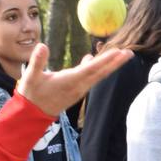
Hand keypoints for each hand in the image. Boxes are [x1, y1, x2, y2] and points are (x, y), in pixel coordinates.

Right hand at [16, 42, 131, 117]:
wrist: (33, 115)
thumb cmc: (32, 94)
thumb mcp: (30, 77)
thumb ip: (37, 61)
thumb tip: (42, 45)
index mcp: (69, 81)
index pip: (90, 69)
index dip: (104, 60)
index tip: (117, 52)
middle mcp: (78, 86)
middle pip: (100, 73)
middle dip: (115, 63)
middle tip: (130, 52)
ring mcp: (79, 90)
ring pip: (98, 76)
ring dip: (110, 65)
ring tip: (121, 55)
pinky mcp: (77, 91)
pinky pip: (91, 79)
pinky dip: (98, 69)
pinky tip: (95, 60)